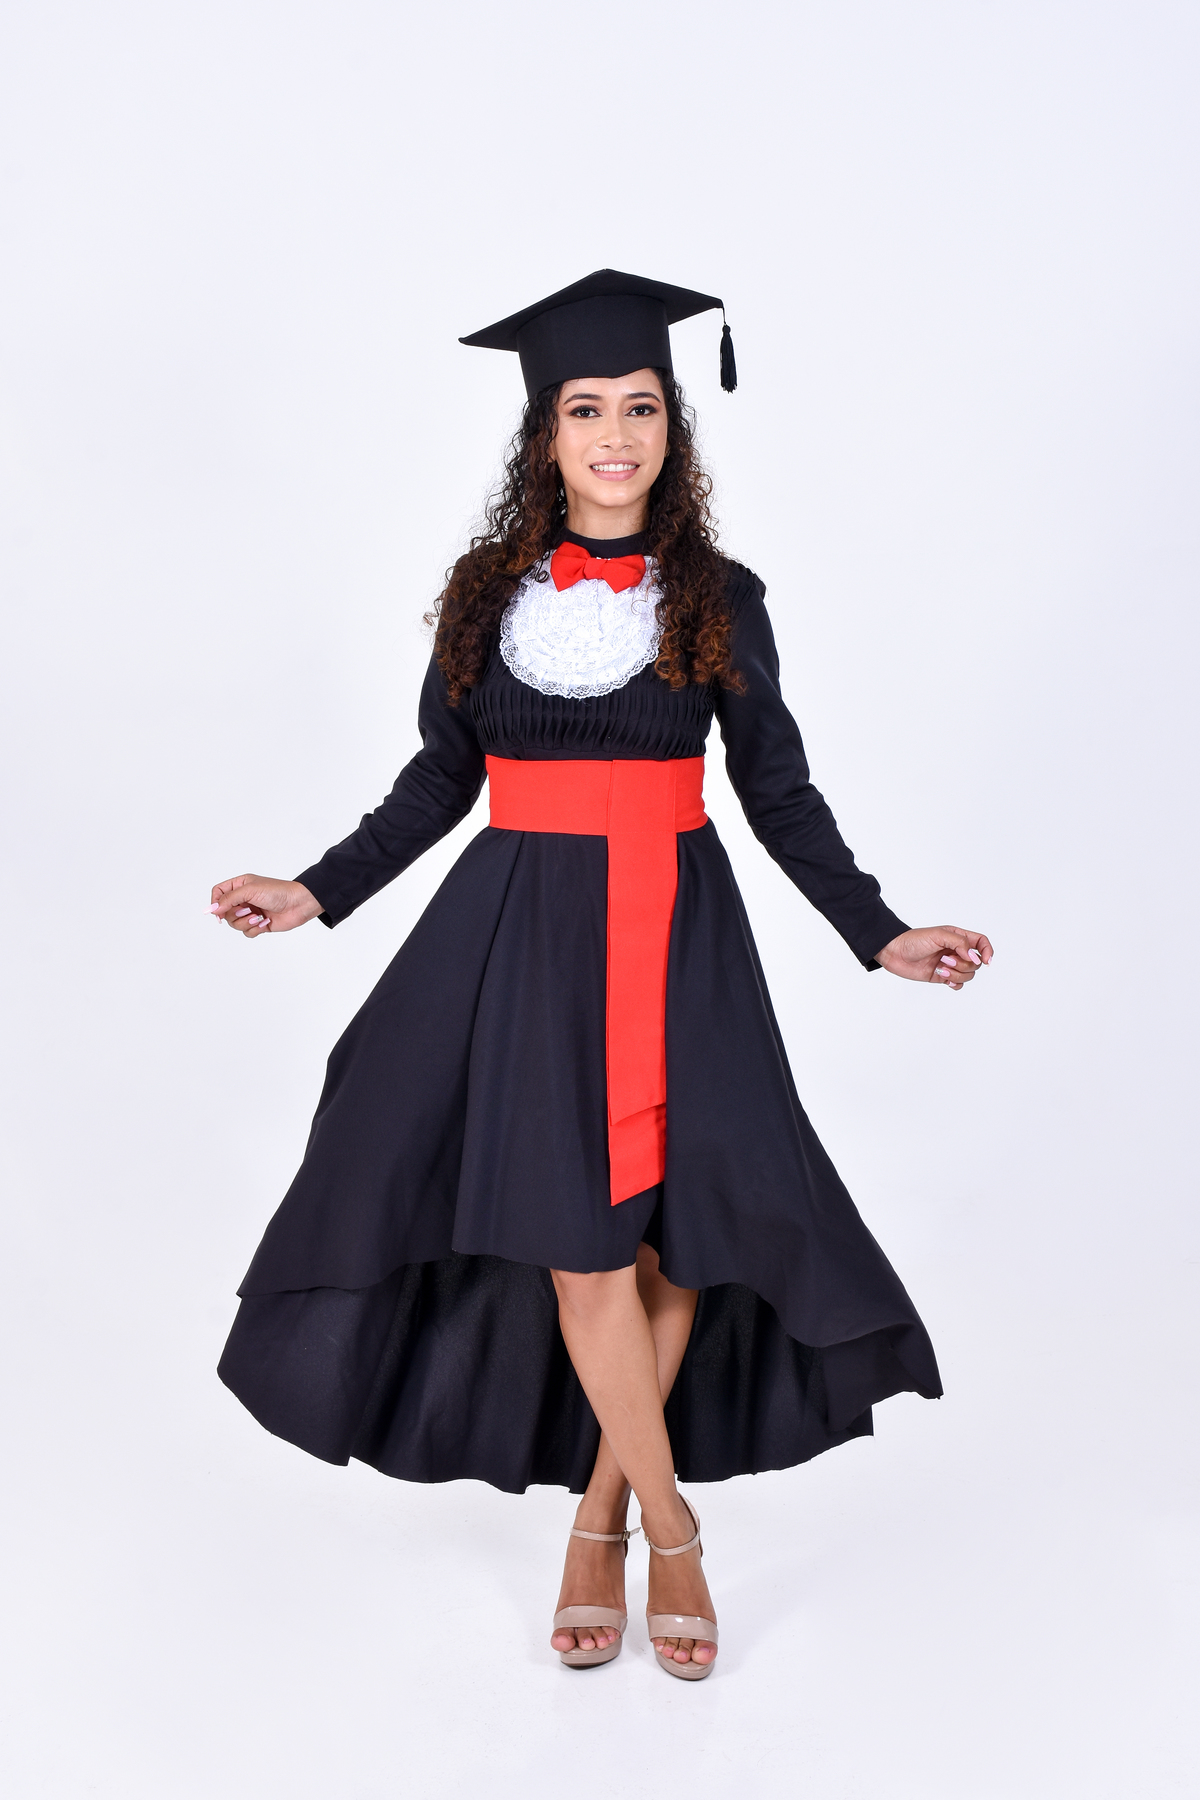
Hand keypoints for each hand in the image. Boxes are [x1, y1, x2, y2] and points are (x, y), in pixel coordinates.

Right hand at [209, 875, 323, 937]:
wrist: (298, 904)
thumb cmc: (277, 892)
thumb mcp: (249, 890)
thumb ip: (228, 899)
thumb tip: (212, 909)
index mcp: (240, 885)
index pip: (218, 893)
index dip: (215, 903)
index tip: (218, 912)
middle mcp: (244, 899)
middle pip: (224, 912)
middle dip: (235, 915)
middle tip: (248, 911)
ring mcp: (251, 912)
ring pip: (235, 924)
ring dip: (246, 923)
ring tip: (259, 917)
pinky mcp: (259, 924)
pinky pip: (247, 932)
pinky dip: (255, 929)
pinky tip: (266, 922)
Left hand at [876, 926, 993, 990]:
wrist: (894, 953)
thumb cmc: (914, 940)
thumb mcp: (939, 935)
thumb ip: (960, 944)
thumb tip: (975, 957)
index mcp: (958, 937)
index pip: (981, 943)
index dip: (987, 951)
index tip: (986, 961)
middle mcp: (956, 951)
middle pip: (976, 963)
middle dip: (963, 964)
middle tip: (945, 959)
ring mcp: (950, 964)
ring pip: (968, 975)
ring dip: (956, 974)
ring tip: (939, 968)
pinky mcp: (942, 976)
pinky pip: (958, 984)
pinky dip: (954, 983)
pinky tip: (944, 978)